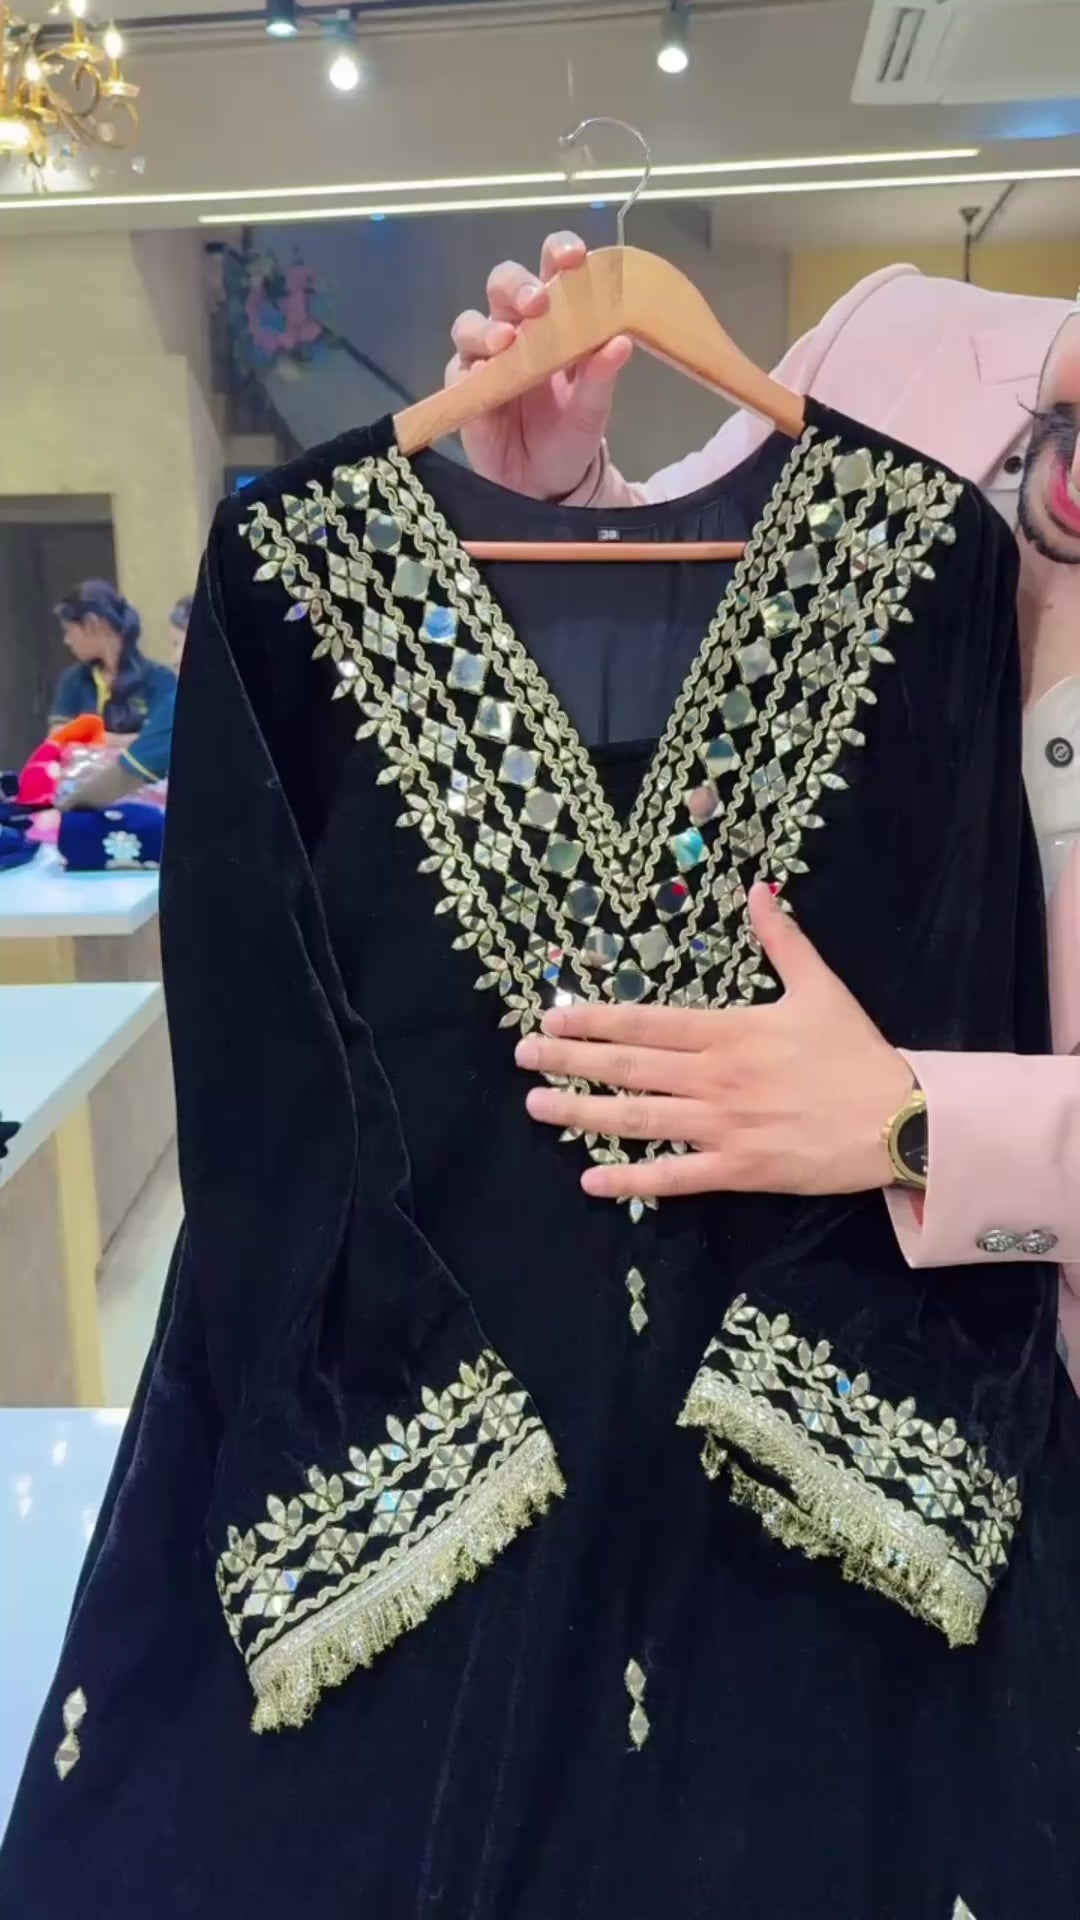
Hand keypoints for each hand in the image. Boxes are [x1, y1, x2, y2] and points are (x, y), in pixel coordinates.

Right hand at [446, 231, 631, 499]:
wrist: (546, 486)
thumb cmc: (571, 438)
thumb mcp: (592, 413)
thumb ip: (601, 378)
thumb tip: (622, 343)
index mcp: (557, 318)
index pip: (554, 269)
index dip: (558, 252)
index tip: (572, 258)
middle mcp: (518, 327)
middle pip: (504, 283)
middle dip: (518, 286)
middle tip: (536, 304)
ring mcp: (487, 356)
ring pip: (472, 321)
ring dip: (487, 326)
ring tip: (506, 342)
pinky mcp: (465, 386)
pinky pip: (458, 367)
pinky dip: (470, 367)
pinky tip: (483, 376)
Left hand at [514, 883, 913, 1202]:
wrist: (899, 1119)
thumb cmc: (856, 1052)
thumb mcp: (820, 986)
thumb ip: (782, 939)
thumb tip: (758, 889)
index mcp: (728, 1031)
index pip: (646, 1022)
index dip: (593, 1019)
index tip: (552, 1015)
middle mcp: (715, 1078)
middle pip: (629, 1067)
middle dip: (570, 1060)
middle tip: (524, 1054)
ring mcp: (723, 1127)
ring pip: (639, 1120)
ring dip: (583, 1114)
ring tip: (537, 1106)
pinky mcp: (738, 1170)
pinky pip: (675, 1178)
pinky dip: (632, 1182)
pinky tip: (591, 1181)